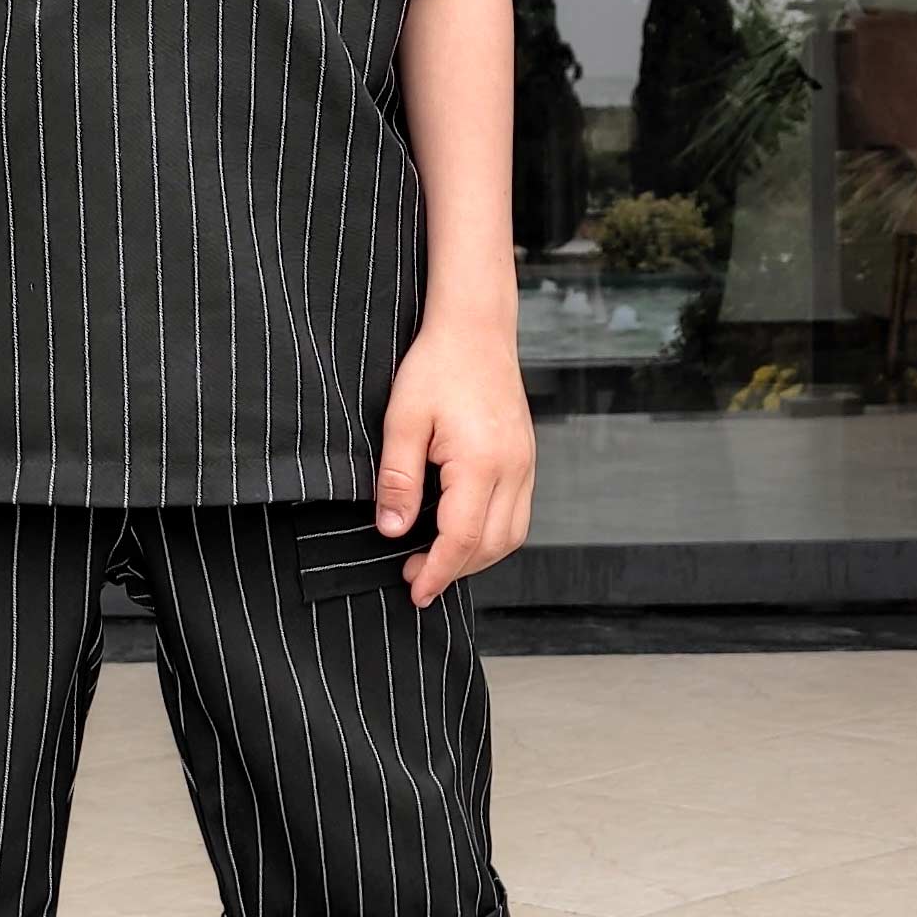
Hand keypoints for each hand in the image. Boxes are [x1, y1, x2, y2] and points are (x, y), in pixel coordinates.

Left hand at [372, 310, 534, 604]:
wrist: (477, 327)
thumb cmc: (437, 366)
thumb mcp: (403, 420)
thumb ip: (397, 479)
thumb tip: (391, 530)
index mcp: (483, 462)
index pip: (463, 538)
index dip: (437, 571)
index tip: (414, 590)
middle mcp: (514, 469)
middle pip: (493, 545)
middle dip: (455, 570)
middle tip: (415, 577)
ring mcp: (526, 463)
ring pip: (511, 534)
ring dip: (476, 557)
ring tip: (436, 560)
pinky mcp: (526, 457)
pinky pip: (516, 513)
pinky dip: (490, 534)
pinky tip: (460, 530)